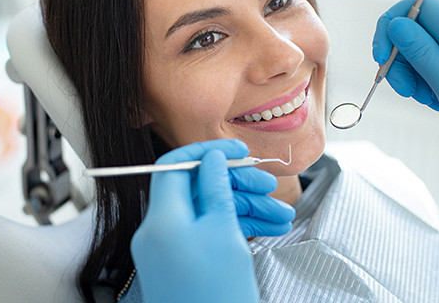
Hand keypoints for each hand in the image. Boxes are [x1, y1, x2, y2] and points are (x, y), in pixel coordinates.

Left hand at [131, 139, 293, 302]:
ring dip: (244, 208)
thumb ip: (216, 190)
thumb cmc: (219, 297)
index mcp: (162, 220)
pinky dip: (235, 229)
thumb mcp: (224, 235)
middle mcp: (158, 232)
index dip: (208, 152)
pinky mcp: (181, 264)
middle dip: (235, 184)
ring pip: (207, 213)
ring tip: (281, 217)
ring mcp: (168, 250)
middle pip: (196, 189)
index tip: (238, 150)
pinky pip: (206, 235)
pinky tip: (268, 229)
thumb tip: (212, 158)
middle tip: (269, 188)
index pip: (175, 166)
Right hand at [373, 0, 438, 195]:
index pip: (418, 4)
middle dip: (401, 58)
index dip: (391, 24)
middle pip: (418, 28)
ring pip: (428, 48)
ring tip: (432, 103)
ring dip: (416, 74)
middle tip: (407, 92)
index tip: (381, 58)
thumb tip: (396, 24)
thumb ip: (424, 57)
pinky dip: (433, 82)